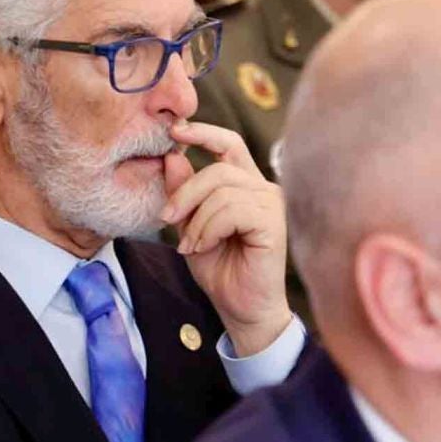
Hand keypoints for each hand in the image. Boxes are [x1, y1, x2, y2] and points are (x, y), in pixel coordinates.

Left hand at [159, 121, 291, 353]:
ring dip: (196, 219)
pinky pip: (232, 210)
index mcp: (245, 184)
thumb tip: (172, 157)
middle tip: (166, 219)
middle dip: (185, 192)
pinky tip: (204, 247)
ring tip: (190, 245)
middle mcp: (263, 189)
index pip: (228, 143)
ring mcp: (271, 205)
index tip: (174, 131)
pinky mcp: (273, 224)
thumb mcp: (190, 226)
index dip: (202, 133)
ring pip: (222, 190)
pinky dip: (209, 228)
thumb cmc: (220, 270)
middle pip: (218, 168)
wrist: (240, 310)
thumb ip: (183, 193)